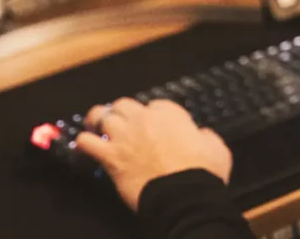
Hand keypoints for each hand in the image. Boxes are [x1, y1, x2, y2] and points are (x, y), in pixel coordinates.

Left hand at [76, 99, 232, 211]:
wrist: (184, 195)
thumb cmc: (203, 172)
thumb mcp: (216, 147)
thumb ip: (206, 136)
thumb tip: (202, 135)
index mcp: (170, 113)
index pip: (155, 104)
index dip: (152, 114)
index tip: (153, 125)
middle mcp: (145, 119)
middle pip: (124, 104)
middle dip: (122, 112)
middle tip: (120, 121)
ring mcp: (125, 136)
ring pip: (102, 116)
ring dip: (98, 121)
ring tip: (95, 125)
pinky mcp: (111, 157)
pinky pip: (87, 143)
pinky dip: (83, 143)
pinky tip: (84, 145)